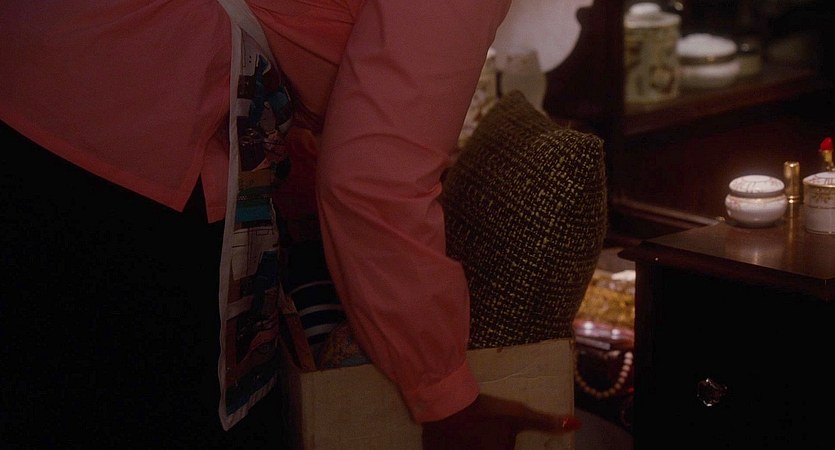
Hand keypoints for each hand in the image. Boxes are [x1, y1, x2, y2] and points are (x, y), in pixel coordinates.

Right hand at [421, 393, 581, 449]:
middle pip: (488, 449)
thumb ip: (546, 423)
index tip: (503, 441)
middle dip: (490, 443)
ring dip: (473, 444)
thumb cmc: (485, 411)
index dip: (505, 445)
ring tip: (474, 434)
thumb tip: (577, 424)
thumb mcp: (518, 415)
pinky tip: (457, 438)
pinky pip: (447, 449)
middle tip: (486, 434)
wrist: (447, 402)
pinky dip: (453, 444)